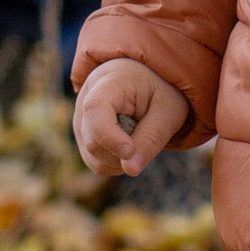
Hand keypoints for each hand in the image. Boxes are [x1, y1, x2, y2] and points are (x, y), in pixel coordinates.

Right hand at [73, 58, 191, 176]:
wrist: (148, 80)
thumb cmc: (161, 90)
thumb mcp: (168, 110)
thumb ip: (151, 138)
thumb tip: (130, 170)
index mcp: (109, 82)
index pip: (95, 110)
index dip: (108, 135)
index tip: (129, 151)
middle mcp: (85, 100)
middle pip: (94, 142)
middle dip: (125, 152)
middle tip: (151, 134)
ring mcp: (81, 120)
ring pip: (94, 158)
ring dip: (122, 159)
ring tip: (140, 134)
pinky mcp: (83, 138)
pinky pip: (97, 164)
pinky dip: (118, 162)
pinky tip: (131, 142)